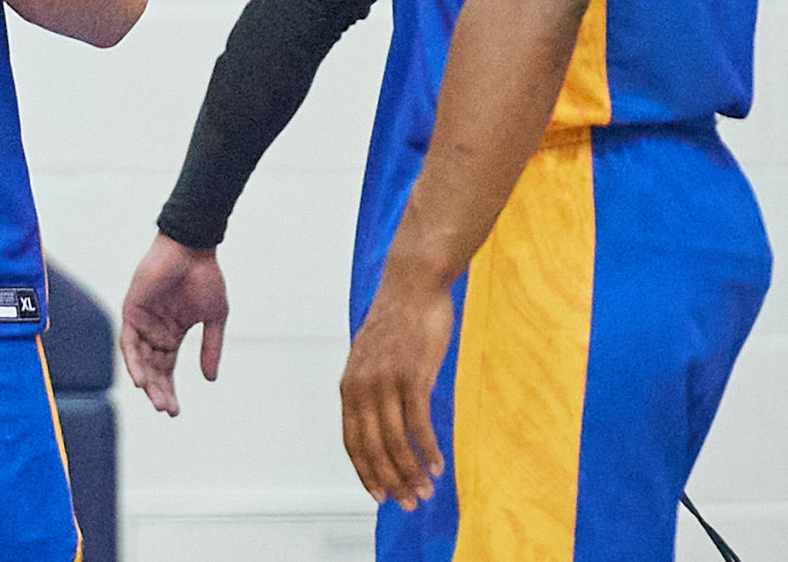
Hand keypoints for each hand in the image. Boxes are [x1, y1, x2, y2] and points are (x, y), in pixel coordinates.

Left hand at [120, 234, 229, 416]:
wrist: (193, 249)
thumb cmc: (205, 277)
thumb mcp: (214, 318)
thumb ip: (210, 347)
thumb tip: (211, 379)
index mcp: (172, 333)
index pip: (167, 369)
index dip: (170, 390)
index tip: (175, 412)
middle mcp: (155, 330)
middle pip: (153, 369)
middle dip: (159, 391)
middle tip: (167, 410)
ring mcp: (142, 320)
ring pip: (140, 359)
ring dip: (147, 381)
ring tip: (157, 401)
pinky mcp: (132, 310)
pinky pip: (129, 341)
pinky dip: (134, 361)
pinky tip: (141, 380)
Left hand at [339, 270, 450, 509]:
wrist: (413, 284)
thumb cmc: (398, 321)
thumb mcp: (373, 357)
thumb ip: (373, 388)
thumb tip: (382, 420)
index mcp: (350, 385)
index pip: (352, 441)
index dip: (365, 472)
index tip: (379, 495)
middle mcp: (363, 386)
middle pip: (373, 448)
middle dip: (390, 481)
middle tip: (408, 504)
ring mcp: (386, 381)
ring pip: (396, 442)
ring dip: (411, 473)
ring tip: (426, 492)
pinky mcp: (412, 376)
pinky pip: (418, 424)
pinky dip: (427, 451)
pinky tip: (437, 467)